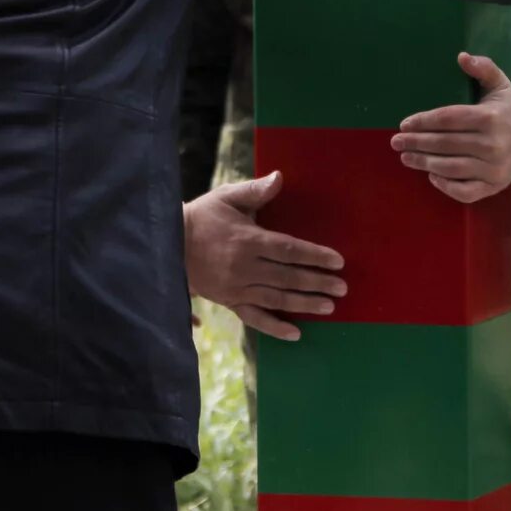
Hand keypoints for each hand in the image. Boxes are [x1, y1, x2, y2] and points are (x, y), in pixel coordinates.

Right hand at [182, 172, 345, 340]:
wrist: (168, 245)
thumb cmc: (203, 217)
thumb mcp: (226, 197)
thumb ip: (255, 191)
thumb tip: (279, 178)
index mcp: (247, 240)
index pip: (289, 249)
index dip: (315, 256)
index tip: (338, 261)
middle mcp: (244, 267)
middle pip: (288, 277)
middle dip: (318, 283)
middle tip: (342, 288)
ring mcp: (236, 288)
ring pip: (276, 299)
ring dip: (304, 304)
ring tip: (329, 307)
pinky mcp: (228, 302)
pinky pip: (254, 318)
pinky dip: (275, 328)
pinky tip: (296, 333)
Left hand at [391, 53, 510, 204]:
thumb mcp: (501, 86)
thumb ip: (484, 69)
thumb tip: (462, 56)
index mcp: (490, 118)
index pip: (449, 119)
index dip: (424, 121)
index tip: (405, 124)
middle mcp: (492, 144)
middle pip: (446, 144)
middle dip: (417, 143)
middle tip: (396, 141)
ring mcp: (493, 168)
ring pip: (452, 168)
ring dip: (425, 163)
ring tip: (406, 157)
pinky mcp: (494, 186)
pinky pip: (465, 191)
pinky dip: (446, 186)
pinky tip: (431, 176)